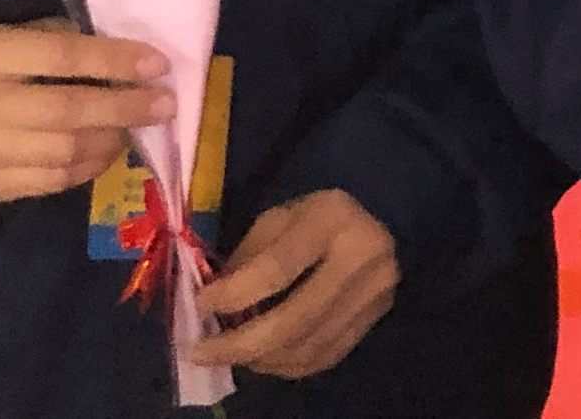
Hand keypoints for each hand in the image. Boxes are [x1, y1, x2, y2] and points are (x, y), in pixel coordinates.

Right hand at [0, 20, 173, 203]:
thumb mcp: (21, 35)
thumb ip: (68, 43)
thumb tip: (134, 61)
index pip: (60, 56)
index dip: (113, 60)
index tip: (158, 64)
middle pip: (63, 111)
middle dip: (122, 108)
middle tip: (165, 104)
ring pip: (60, 152)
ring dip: (110, 141)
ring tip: (136, 129)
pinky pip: (49, 182)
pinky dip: (87, 168)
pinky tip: (107, 151)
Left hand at [195, 188, 399, 378]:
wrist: (380, 218)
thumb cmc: (318, 214)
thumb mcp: (280, 217)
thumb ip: (248, 257)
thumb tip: (213, 305)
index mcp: (334, 219)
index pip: (277, 269)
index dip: (233, 294)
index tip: (200, 305)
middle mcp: (363, 258)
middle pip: (294, 320)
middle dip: (240, 344)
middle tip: (200, 352)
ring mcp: (376, 293)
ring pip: (307, 346)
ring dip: (259, 359)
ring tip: (228, 355)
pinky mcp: (377, 318)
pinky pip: (324, 357)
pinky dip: (286, 366)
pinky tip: (262, 359)